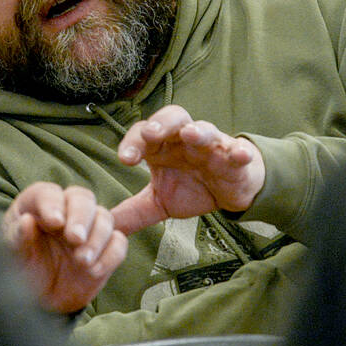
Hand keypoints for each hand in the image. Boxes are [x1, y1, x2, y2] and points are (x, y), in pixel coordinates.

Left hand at [3, 182, 127, 313]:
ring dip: (96, 238)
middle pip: (82, 198)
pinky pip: (118, 243)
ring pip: (104, 217)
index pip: (48, 193)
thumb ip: (18, 238)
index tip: (54, 222)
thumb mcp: (13, 256)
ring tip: (81, 261)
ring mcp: (89, 228)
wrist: (41, 299)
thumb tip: (26, 221)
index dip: (52, 204)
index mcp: (38, 205)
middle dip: (81, 217)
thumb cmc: (23, 269)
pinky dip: (110, 256)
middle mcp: (66, 210)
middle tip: (75, 239)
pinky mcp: (106, 247)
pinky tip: (93, 271)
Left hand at [111, 105, 264, 236]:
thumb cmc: (192, 188)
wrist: (230, 193)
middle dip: (161, 124)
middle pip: (172, 118)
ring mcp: (212, 147)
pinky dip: (240, 152)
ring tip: (190, 134)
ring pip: (205, 129)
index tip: (124, 159)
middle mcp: (185, 141)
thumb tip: (105, 227)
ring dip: (198, 131)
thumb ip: (133, 213)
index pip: (143, 134)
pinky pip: (239, 151)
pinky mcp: (236, 159)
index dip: (133, 143)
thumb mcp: (159, 203)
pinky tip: (239, 155)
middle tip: (150, 134)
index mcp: (163, 148)